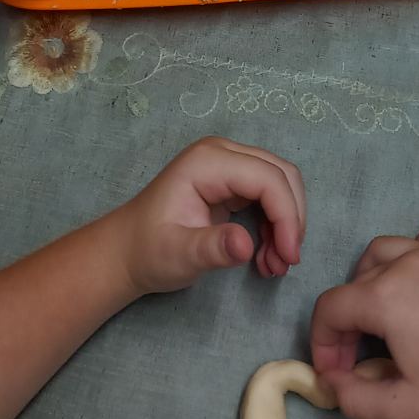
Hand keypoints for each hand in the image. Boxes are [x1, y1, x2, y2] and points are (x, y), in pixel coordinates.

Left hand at [111, 137, 306, 293]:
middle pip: (281, 175)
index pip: (267, 178)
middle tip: (286, 262)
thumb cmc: (148, 251)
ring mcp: (228, 164)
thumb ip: (212, 248)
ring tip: (275, 265)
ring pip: (280, 184)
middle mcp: (222, 154)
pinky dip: (276, 224)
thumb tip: (246, 245)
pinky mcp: (232, 181)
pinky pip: (270, 194)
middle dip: (291, 219)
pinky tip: (266, 255)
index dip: (286, 216)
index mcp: (207, 163)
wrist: (127, 252)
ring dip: (286, 224)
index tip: (288, 256)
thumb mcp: (178, 254)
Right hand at [310, 225, 418, 418]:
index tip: (336, 373)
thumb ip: (351, 399)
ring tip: (391, 313)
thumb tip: (333, 383)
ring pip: (391, 249)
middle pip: (357, 278)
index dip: (324, 342)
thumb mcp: (399, 410)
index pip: (331, 308)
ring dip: (377, 278)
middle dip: (350, 316)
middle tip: (364, 353)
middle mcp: (409, 263)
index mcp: (384, 297)